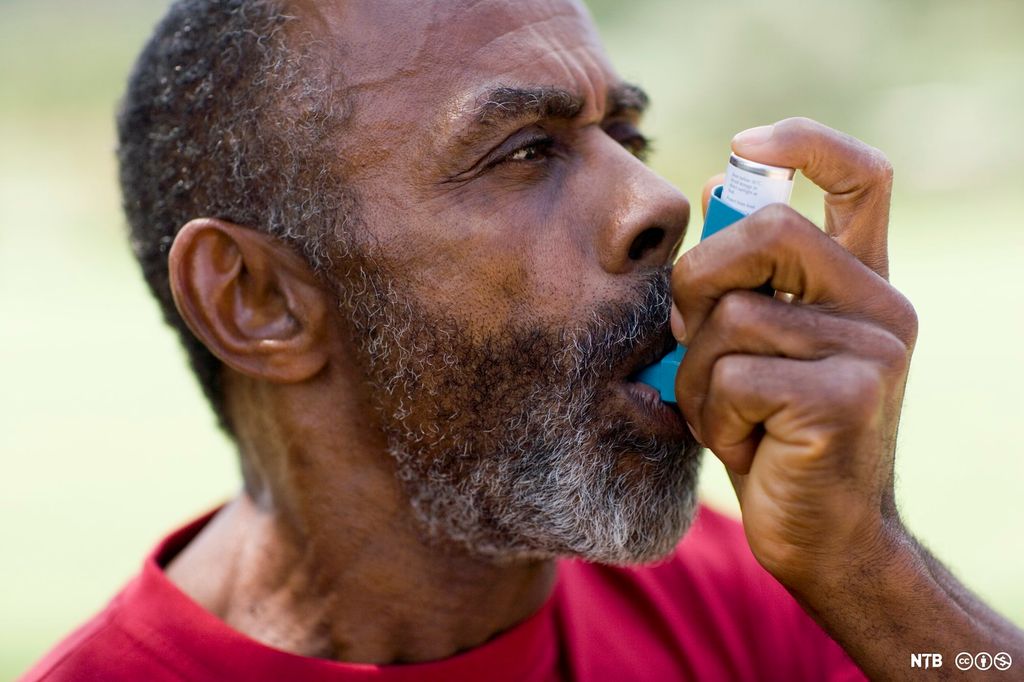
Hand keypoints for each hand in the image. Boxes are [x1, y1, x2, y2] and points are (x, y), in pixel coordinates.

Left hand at [671, 117, 917, 596]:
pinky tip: (748, 444)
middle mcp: (881, 305)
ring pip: (732, 316)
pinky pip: (732, 377)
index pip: (863, 175)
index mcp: (862, 282)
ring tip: (725, 413)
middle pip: (766, 230)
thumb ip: (745, 279)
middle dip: (698, 281)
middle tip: (694, 337)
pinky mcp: (847, 398)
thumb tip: (710, 186)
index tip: (744, 144)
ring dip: (697, 374)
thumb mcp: (757, 348)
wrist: (824, 536)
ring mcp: (873, 351)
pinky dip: (713, 416)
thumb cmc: (774, 435)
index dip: (804, 142)